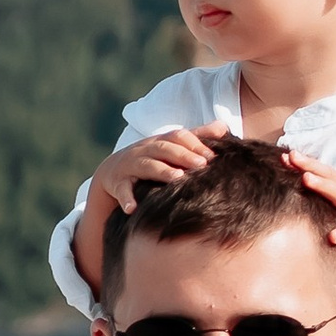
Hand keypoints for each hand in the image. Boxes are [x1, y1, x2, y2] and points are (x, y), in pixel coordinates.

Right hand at [73, 126, 229, 291]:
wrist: (112, 171)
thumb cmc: (150, 159)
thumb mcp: (170, 147)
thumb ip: (196, 137)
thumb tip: (223, 127)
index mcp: (160, 141)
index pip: (178, 136)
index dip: (194, 144)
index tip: (212, 156)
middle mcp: (144, 150)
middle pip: (164, 148)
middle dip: (183, 155)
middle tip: (201, 165)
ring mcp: (130, 165)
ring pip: (146, 165)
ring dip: (161, 171)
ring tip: (176, 179)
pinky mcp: (117, 183)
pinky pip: (121, 190)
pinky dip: (126, 198)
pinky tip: (132, 208)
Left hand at [275, 150, 335, 256]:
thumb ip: (328, 198)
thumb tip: (305, 193)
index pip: (322, 172)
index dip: (304, 163)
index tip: (284, 155)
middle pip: (327, 176)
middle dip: (309, 165)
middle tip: (291, 156)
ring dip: (323, 186)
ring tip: (306, 179)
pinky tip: (332, 236)